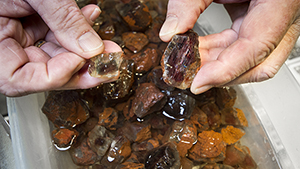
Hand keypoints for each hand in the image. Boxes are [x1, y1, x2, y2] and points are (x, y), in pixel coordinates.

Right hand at [0, 0, 120, 96]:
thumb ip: (62, 19)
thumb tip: (92, 47)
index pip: (18, 79)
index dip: (53, 75)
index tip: (81, 59)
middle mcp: (2, 45)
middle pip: (42, 72)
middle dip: (80, 68)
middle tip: (108, 63)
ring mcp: (15, 36)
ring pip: (54, 55)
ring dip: (83, 48)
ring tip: (107, 43)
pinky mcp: (27, 26)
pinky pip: (54, 35)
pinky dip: (74, 30)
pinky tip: (90, 19)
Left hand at [159, 0, 299, 93]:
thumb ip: (188, 3)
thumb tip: (169, 32)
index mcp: (279, 0)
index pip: (258, 47)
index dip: (227, 71)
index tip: (198, 83)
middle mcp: (284, 14)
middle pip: (261, 63)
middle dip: (223, 74)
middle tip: (190, 76)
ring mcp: (275, 20)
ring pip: (252, 59)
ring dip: (218, 64)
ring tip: (189, 62)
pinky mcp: (261, 20)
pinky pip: (244, 46)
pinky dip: (220, 52)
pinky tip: (199, 51)